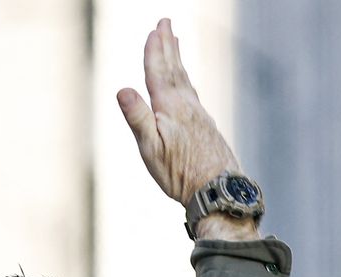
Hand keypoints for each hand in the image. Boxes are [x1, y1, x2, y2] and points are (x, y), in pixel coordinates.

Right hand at [116, 19, 247, 223]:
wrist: (218, 189)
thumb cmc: (181, 174)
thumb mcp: (151, 149)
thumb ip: (138, 118)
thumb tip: (122, 90)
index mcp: (171, 108)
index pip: (159, 73)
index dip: (155, 52)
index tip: (155, 30)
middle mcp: (187, 106)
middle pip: (175, 69)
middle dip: (168, 45)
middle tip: (165, 23)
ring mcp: (199, 115)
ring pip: (185, 80)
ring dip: (178, 59)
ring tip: (175, 43)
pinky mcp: (206, 126)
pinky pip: (193, 93)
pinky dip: (186, 80)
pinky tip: (186, 85)